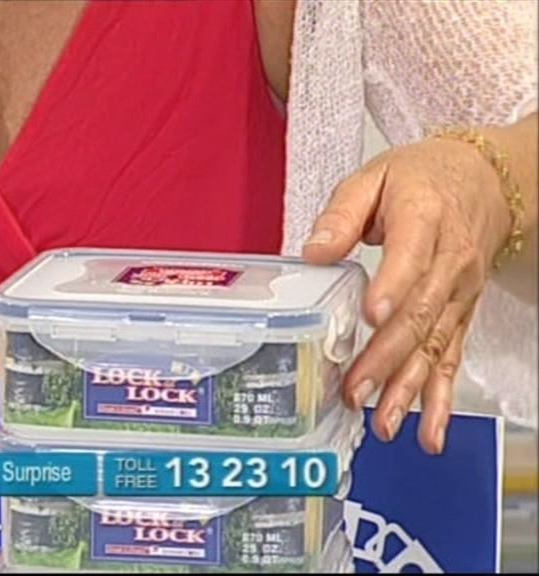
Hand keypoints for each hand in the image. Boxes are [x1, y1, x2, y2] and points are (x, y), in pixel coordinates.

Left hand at [303, 135, 512, 453]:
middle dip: (386, 358)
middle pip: (419, 315)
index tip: (371, 316)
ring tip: (386, 423)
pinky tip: (428, 431)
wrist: (485, 181)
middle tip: (356, 390)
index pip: (410, 258)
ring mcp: (457, 294)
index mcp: (423, 220)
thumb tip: (315, 251)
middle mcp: (447, 263)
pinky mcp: (459, 314)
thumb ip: (342, 213)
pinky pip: (451, 357)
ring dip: (409, 388)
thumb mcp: (375, 176)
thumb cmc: (422, 178)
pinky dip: (439, 397)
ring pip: (435, 345)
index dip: (392, 288)